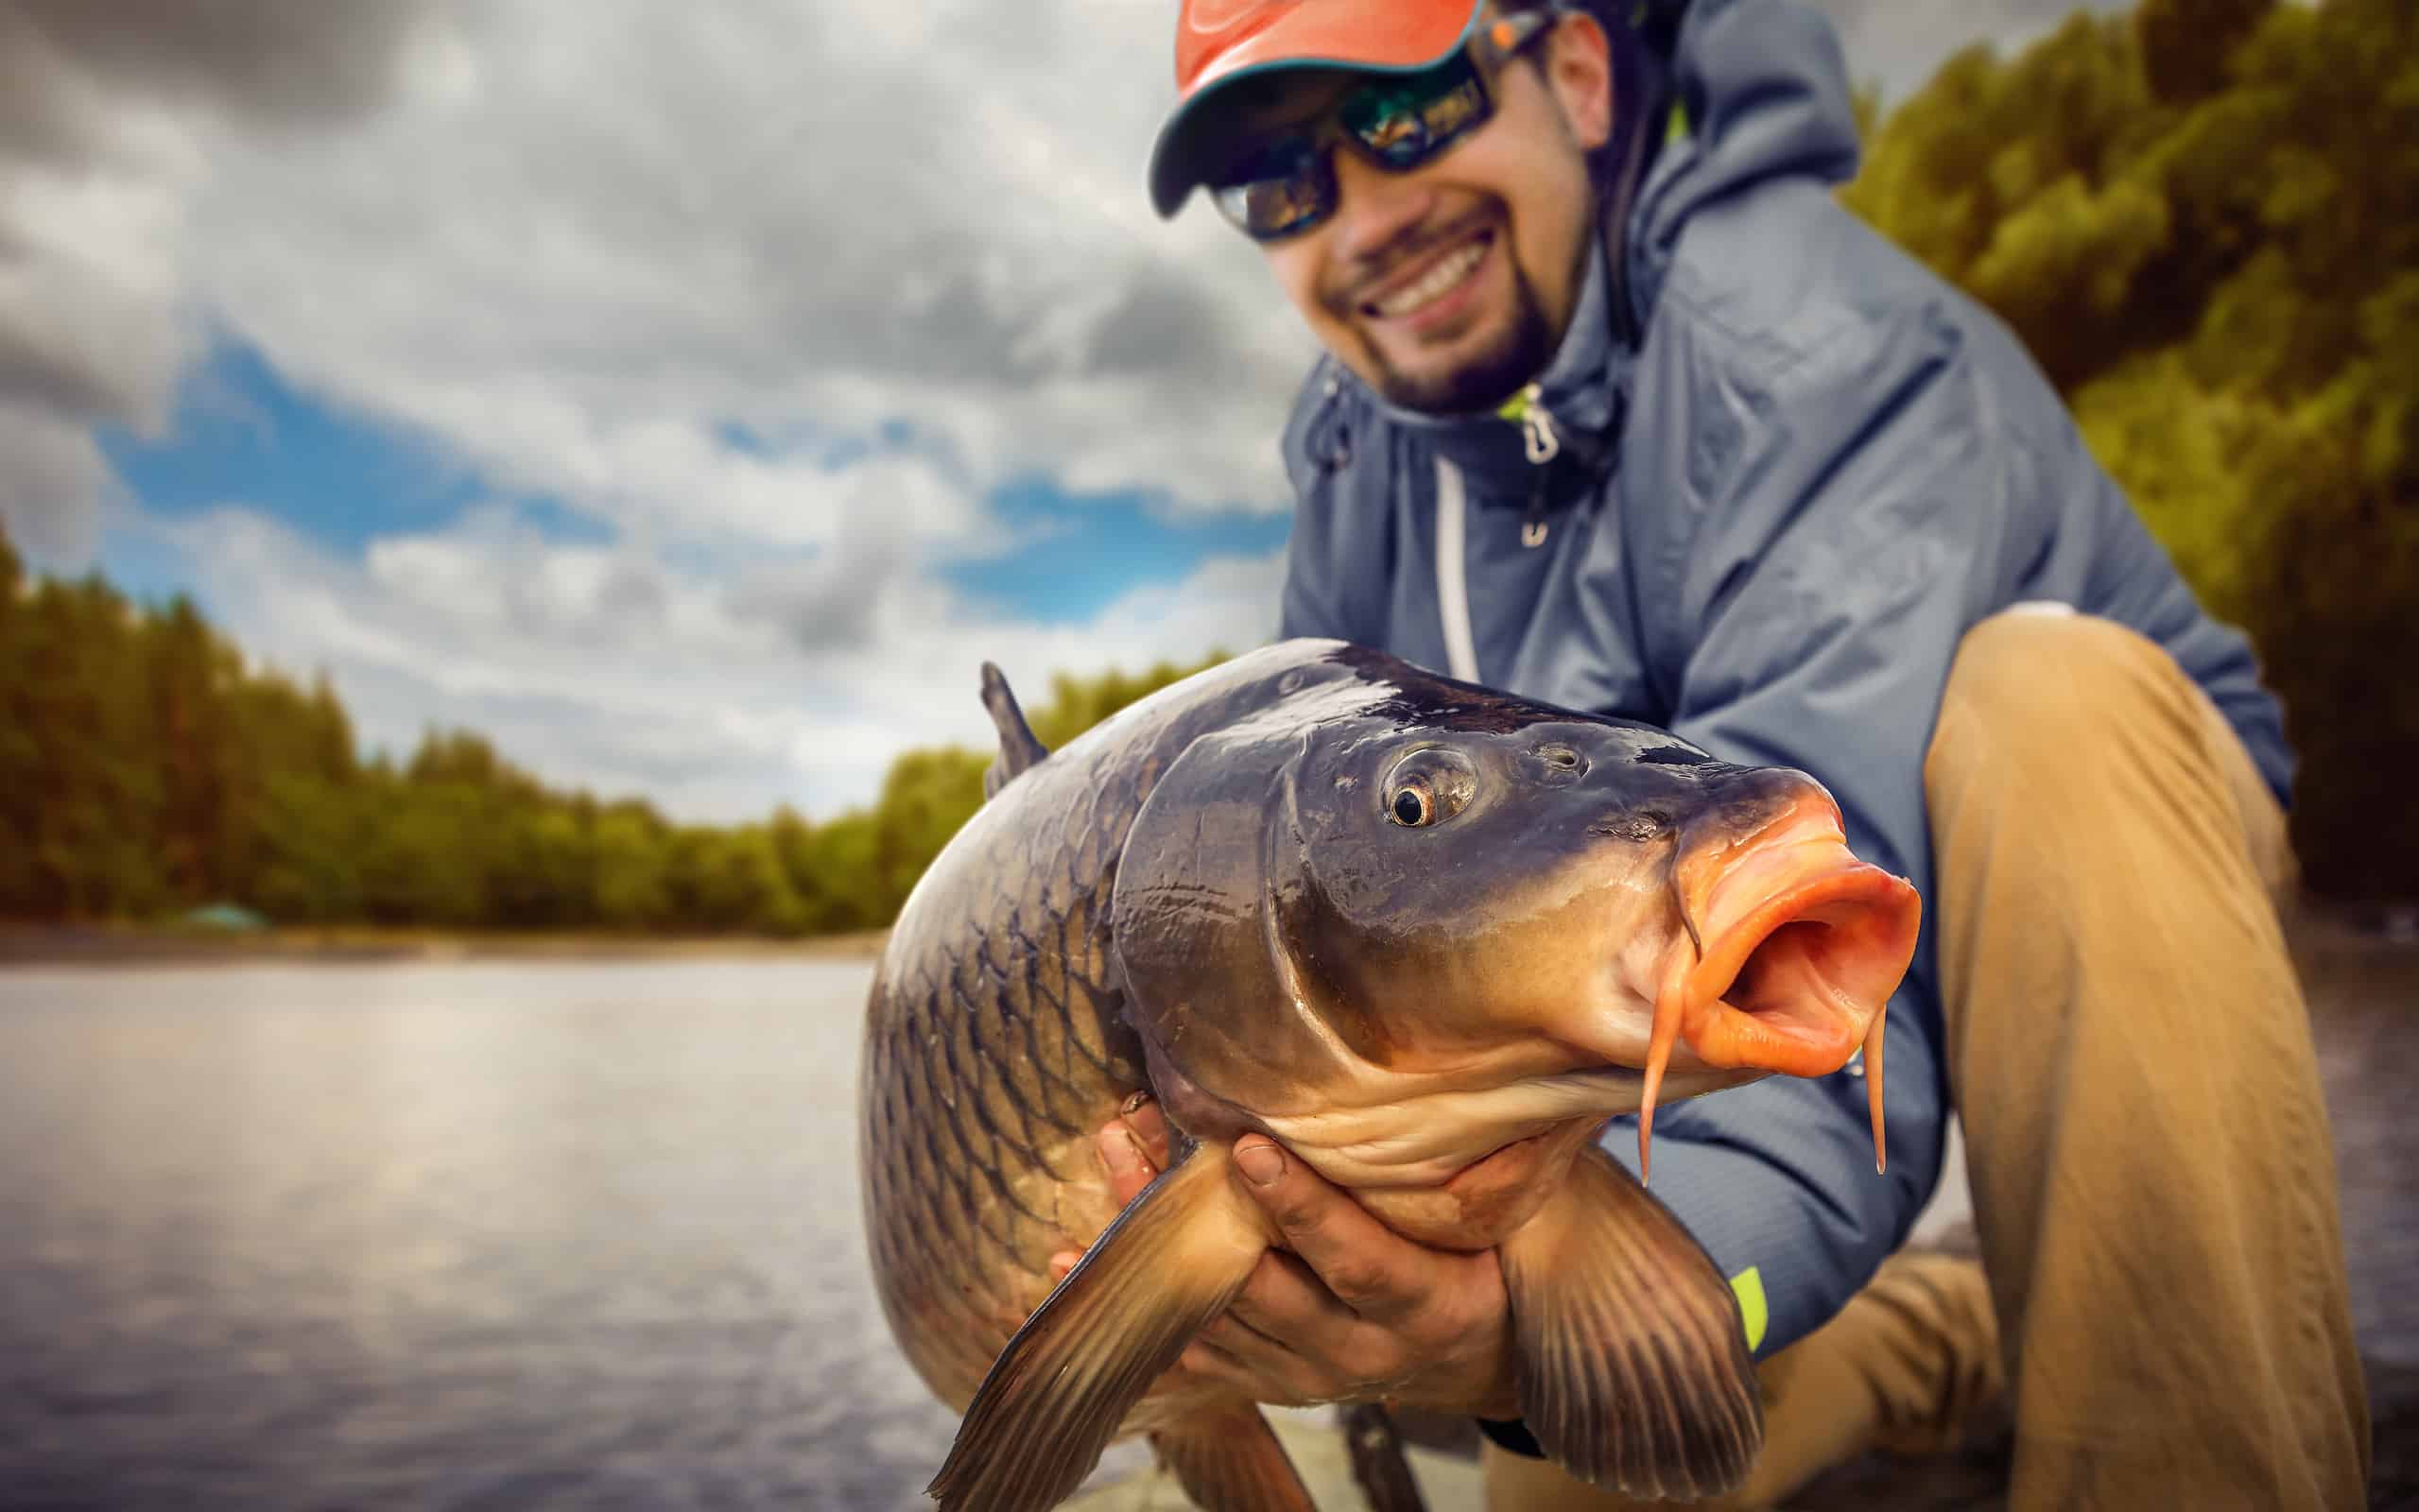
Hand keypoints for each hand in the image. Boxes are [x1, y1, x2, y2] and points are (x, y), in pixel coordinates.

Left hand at [1051, 1097, 1523, 1418]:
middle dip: (1200, 1212)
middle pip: (1266, 1288)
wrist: (1476, 1356)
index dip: (1304, 1210)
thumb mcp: (1516, 1217)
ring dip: (1153, 1243)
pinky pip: (1183, 1353)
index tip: (1250, 1147)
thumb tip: (1527, 1066)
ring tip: (1110, 1159)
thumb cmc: (1491, 1256)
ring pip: (1216, 1313)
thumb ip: (1503, 1159)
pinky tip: (1068, 1265)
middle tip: (1141, 1140)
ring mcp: (1305, 1374)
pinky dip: (1124, 1308)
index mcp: (1429, 1306)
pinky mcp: (1262, 1381)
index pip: (1361, 1260)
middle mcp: (1361, 1352)